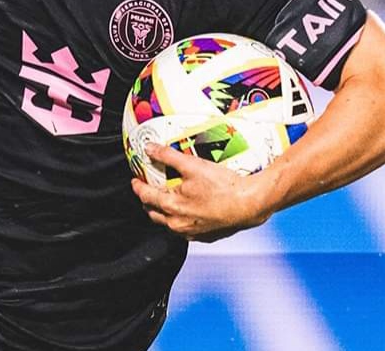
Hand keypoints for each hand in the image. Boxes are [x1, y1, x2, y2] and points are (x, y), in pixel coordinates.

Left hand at [130, 143, 270, 241]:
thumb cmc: (223, 187)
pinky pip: (185, 230)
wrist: (249, 204)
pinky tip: (187, 210)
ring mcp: (191, 233)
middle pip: (153, 213)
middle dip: (148, 201)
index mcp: (171, 206)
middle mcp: (178, 224)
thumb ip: (168, 156)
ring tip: (166, 200)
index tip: (135, 180)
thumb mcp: (192, 165)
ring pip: (168, 224)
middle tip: (148, 189)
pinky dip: (181, 220)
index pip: (146, 196)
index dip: (137, 187)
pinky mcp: (204, 236)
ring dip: (163, 212)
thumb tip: (150, 148)